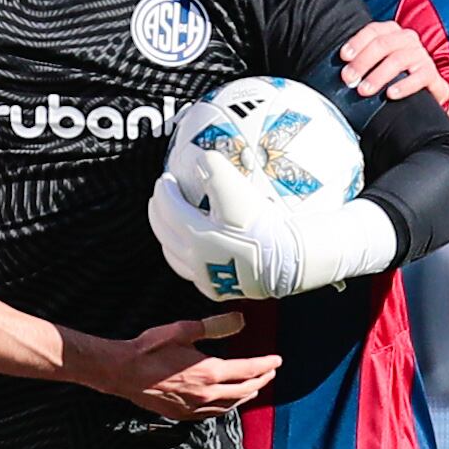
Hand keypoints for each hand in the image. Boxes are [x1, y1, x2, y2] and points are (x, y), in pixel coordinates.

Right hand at [88, 313, 280, 419]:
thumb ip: (214, 327)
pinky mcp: (183, 414)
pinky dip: (226, 407)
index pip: (248, 370)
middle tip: (270, 373)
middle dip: (261, 381)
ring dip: (246, 396)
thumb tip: (239, 321)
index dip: (265, 365)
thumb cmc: (149, 349)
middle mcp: (207, 393)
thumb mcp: (183, 331)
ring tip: (254, 389)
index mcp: (210, 371)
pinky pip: (213, 413)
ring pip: (230, 405)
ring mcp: (195, 407)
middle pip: (244, 390)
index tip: (277, 360)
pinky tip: (227, 403)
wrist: (122, 372)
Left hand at [149, 156, 302, 301]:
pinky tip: (192, 250)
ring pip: (174, 256)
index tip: (166, 178)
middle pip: (164, 233)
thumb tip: (197, 157)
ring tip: (170, 222)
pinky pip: (192, 273)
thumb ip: (213, 169)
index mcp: (194, 236)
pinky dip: (186, 257)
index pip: (167, 208)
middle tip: (161, 196)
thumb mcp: (237, 189)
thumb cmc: (263, 224)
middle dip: (158, 212)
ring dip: (168, 236)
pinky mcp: (218, 291)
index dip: (164, 191)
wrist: (290, 259)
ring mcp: (205, 279)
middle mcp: (194, 260)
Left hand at [339, 20, 442, 100]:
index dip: (357, 42)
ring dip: (378, 76)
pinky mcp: (430, 73)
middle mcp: (407, 39)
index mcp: (391, 32)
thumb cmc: (393, 74)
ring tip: (363, 90)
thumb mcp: (377, 62)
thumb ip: (361, 60)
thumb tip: (339, 72)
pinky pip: (419, 77)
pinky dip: (403, 85)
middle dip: (362, 62)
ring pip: (398, 60)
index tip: (343, 57)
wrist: (424, 88)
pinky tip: (390, 94)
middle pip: (383, 44)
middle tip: (348, 79)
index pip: (373, 31)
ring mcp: (420, 55)